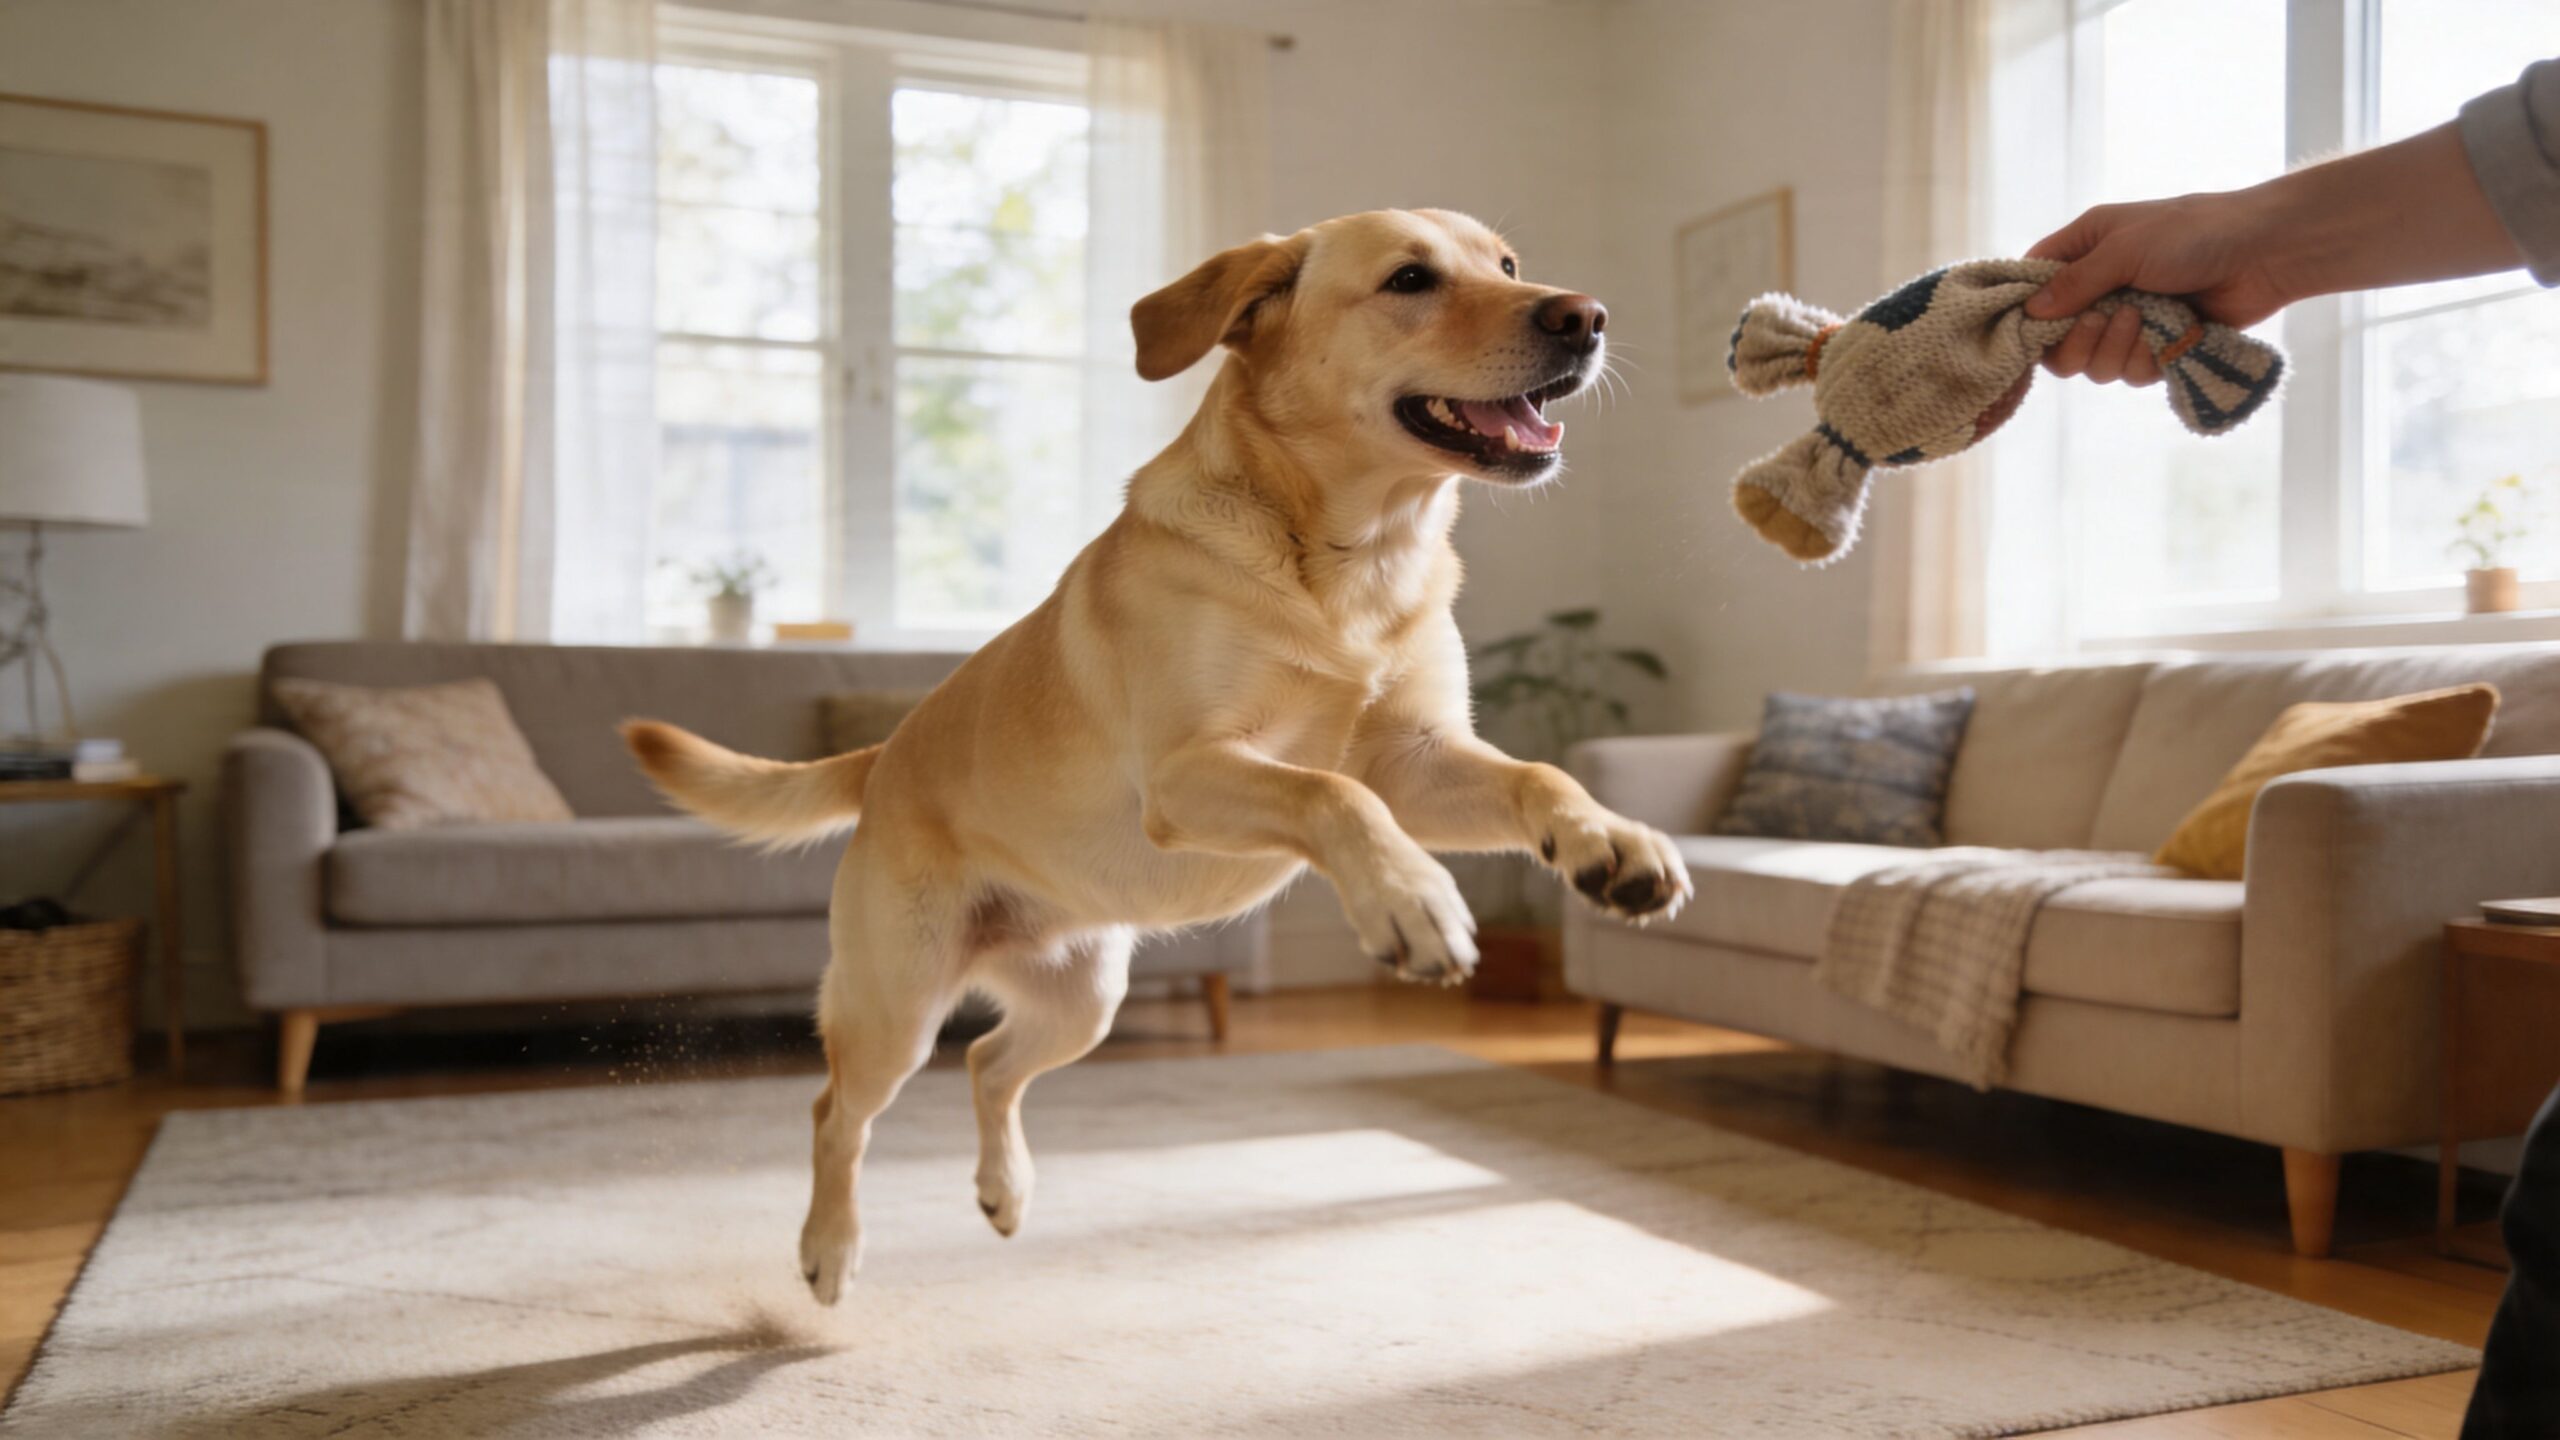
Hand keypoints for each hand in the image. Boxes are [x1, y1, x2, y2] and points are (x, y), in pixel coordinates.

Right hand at [2024, 190, 2296, 387]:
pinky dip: (2147, 359)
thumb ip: (2075, 282)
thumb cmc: (2194, 233)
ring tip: (2145, 319)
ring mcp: (2127, 322)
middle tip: (2102, 319)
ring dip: (2116, 349)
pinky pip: (2130, 373)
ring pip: (2093, 366)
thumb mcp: (2126, 247)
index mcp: (2084, 250)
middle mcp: (2099, 289)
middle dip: (2076, 341)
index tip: (2031, 327)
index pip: (2033, 287)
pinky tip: (2169, 333)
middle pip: (2056, 343)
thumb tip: (2031, 314)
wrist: (2264, 253)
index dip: (2026, 312)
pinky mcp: (2157, 347)